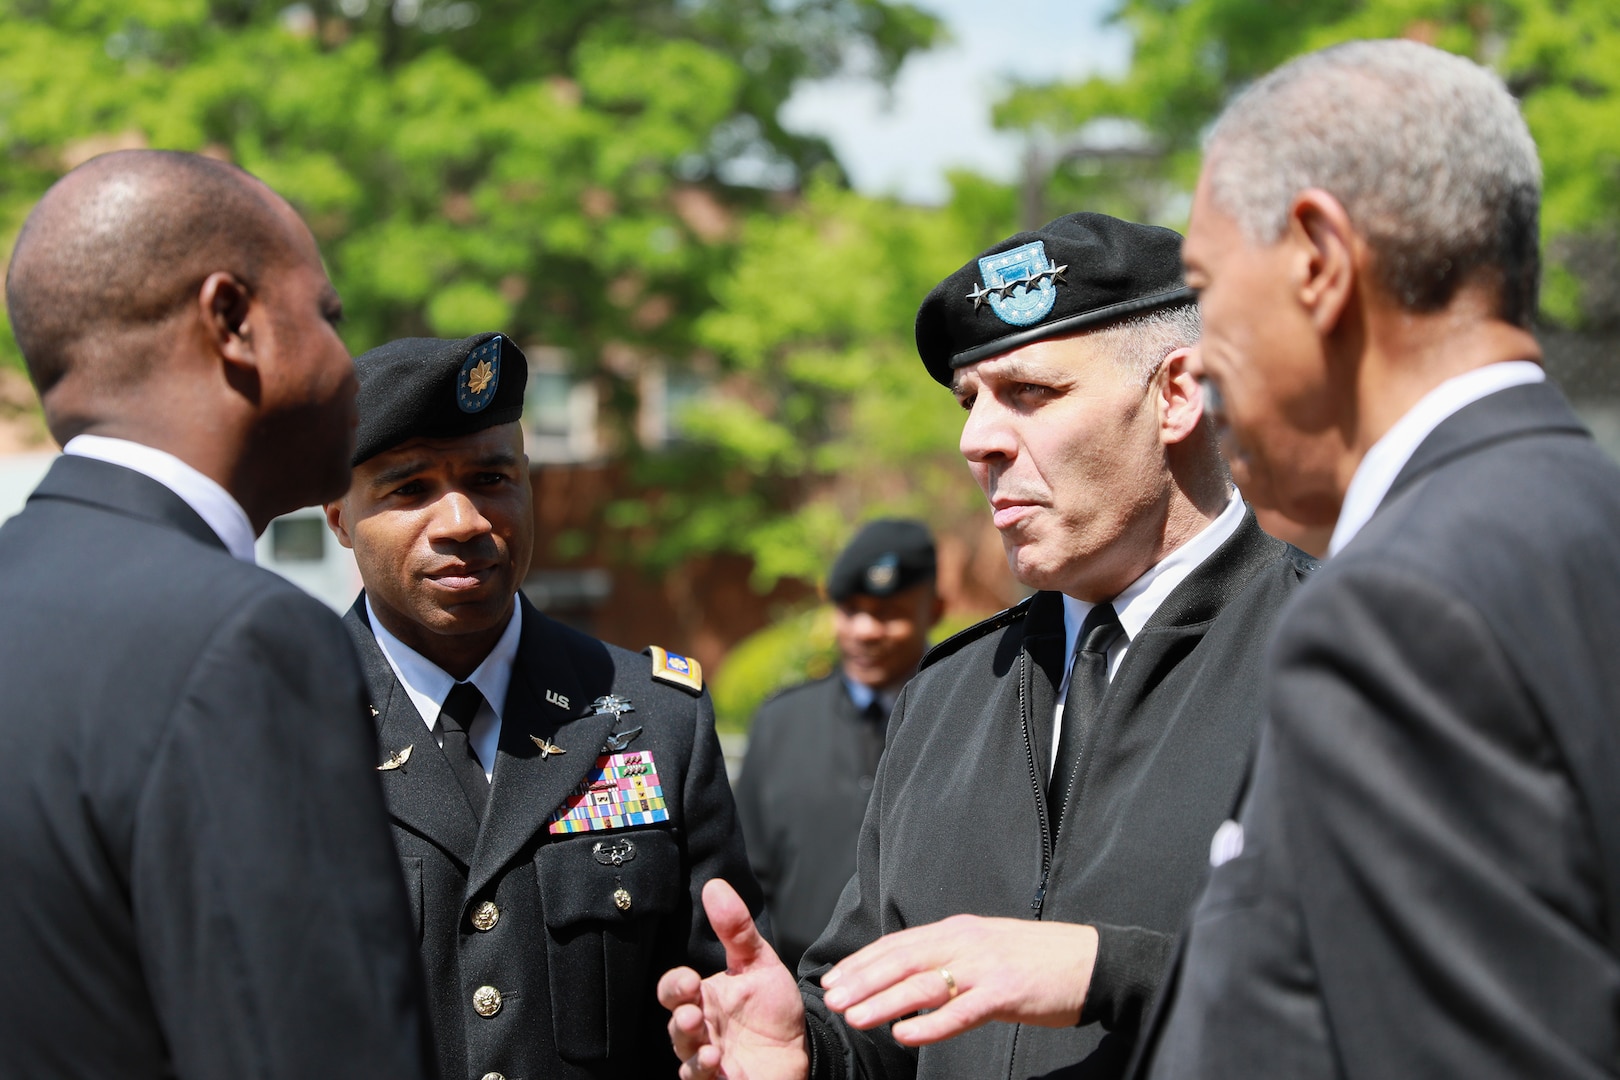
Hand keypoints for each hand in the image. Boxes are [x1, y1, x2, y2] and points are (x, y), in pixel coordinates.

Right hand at [658, 878, 809, 1079]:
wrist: (803, 1049)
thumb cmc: (772, 1008)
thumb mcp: (759, 963)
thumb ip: (736, 929)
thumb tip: (714, 886)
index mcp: (703, 997)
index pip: (673, 989)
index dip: (675, 985)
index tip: (689, 979)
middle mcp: (701, 1029)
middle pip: (675, 1025)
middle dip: (680, 1020)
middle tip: (692, 1013)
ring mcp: (709, 1059)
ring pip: (686, 1057)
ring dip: (692, 1051)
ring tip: (709, 1046)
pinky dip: (704, 1074)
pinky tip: (717, 1063)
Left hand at [818, 915, 1097, 1045]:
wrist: (1092, 962)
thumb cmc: (1038, 960)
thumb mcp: (986, 948)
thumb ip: (950, 958)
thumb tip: (911, 976)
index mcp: (958, 930)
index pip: (898, 944)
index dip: (863, 961)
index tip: (834, 978)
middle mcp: (965, 942)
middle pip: (901, 960)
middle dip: (862, 979)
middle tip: (831, 999)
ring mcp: (985, 966)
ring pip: (922, 984)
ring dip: (884, 1001)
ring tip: (854, 1016)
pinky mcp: (1006, 992)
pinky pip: (960, 1011)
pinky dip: (929, 1025)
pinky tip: (905, 1035)